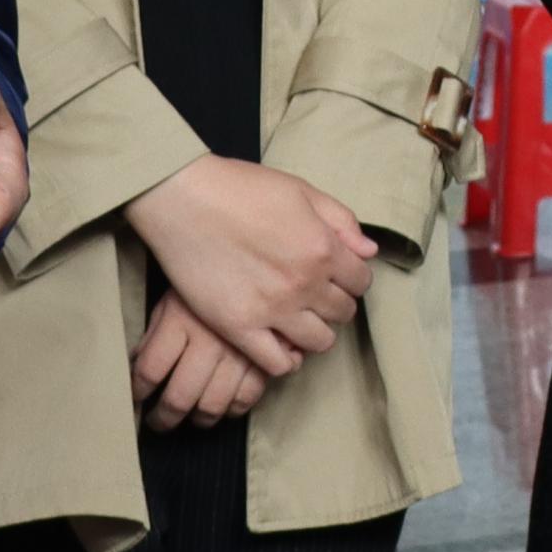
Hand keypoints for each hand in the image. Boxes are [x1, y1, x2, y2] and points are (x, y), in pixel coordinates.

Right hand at [129, 153, 377, 374]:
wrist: (183, 198)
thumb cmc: (240, 188)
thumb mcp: (300, 190)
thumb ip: (340, 219)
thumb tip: (368, 251)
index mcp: (323, 247)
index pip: (361, 281)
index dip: (352, 278)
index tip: (336, 275)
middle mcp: (304, 283)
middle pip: (343, 312)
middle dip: (335, 303)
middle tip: (315, 295)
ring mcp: (272, 309)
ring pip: (319, 342)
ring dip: (316, 331)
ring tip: (299, 319)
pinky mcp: (239, 327)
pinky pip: (278, 364)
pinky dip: (286, 358)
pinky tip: (279, 342)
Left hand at [133, 291, 277, 428]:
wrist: (258, 257)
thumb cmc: (208, 278)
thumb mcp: (173, 297)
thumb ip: (155, 332)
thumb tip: (138, 364)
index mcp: (179, 320)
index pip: (148, 371)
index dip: (138, 391)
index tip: (137, 397)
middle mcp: (208, 340)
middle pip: (178, 397)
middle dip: (163, 418)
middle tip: (158, 422)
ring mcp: (238, 352)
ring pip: (212, 405)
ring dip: (198, 419)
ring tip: (191, 419)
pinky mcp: (265, 356)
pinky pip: (247, 397)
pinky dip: (234, 409)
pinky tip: (224, 407)